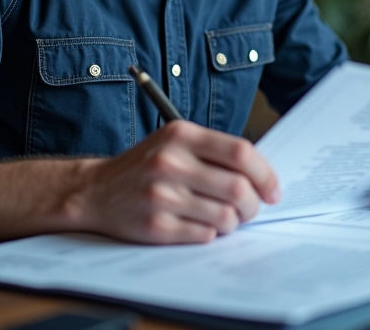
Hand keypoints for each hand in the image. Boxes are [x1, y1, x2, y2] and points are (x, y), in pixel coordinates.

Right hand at [81, 121, 280, 243]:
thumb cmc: (146, 165)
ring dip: (233, 222)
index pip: (240, 152)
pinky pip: (205, 235)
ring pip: (225, 216)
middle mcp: (171, 162)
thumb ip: (214, 151)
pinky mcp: (156, 226)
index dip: (265, 174)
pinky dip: (211, 233)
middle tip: (250, 209)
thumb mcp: (175, 141)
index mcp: (181, 134)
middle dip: (253, 204)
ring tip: (224, 217)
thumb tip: (261, 174)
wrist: (96, 190)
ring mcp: (162, 195)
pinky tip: (201, 224)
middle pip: (237, 188)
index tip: (273, 190)